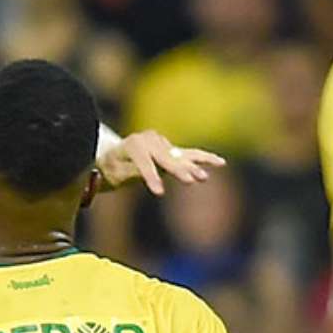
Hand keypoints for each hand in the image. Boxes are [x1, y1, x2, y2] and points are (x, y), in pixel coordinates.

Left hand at [97, 130, 225, 194]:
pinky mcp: (171, 149)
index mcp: (133, 145)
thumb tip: (149, 174)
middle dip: (178, 171)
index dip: (152, 177)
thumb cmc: (112, 168)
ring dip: (193, 166)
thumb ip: (132, 172)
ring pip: (180, 156)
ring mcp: (162, 143)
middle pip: (165, 159)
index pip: (144, 163)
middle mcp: (149, 140)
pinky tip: (221, 162)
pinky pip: (189, 155)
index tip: (159, 192)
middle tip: (191, 181)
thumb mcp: (116, 173)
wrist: (115, 156)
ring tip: (204, 176)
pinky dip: (203, 159)